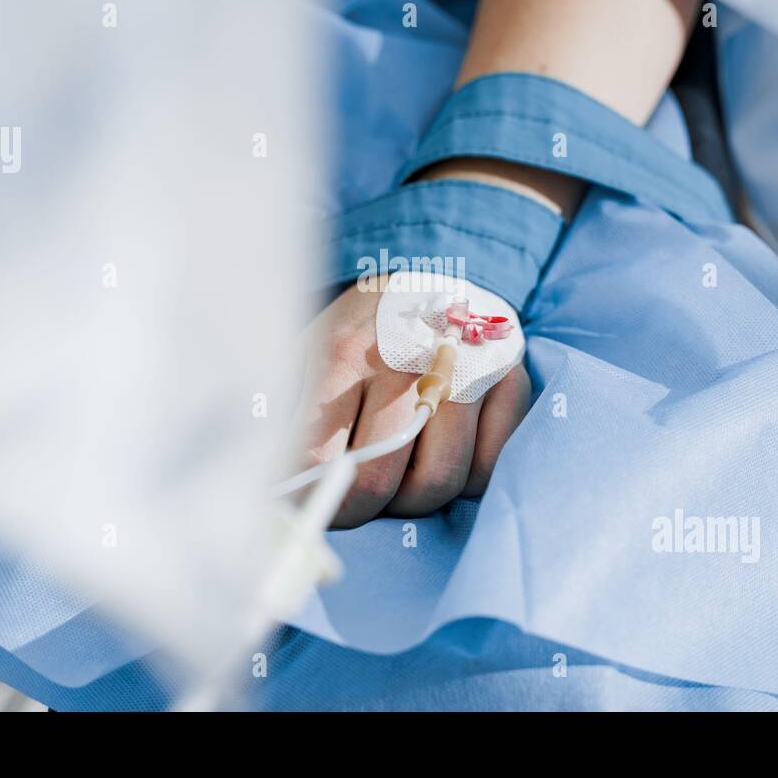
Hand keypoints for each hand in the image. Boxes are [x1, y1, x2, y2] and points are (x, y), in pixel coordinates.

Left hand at [293, 282, 530, 528]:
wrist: (434, 271)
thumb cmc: (360, 328)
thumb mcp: (305, 347)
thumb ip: (280, 406)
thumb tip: (266, 476)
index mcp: (345, 352)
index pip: (319, 458)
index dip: (309, 495)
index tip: (307, 503)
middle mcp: (410, 361)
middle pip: (380, 482)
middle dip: (358, 506)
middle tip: (351, 498)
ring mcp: (467, 372)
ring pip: (439, 483)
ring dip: (412, 495)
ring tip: (396, 470)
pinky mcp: (511, 383)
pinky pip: (486, 470)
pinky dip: (463, 478)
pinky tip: (440, 451)